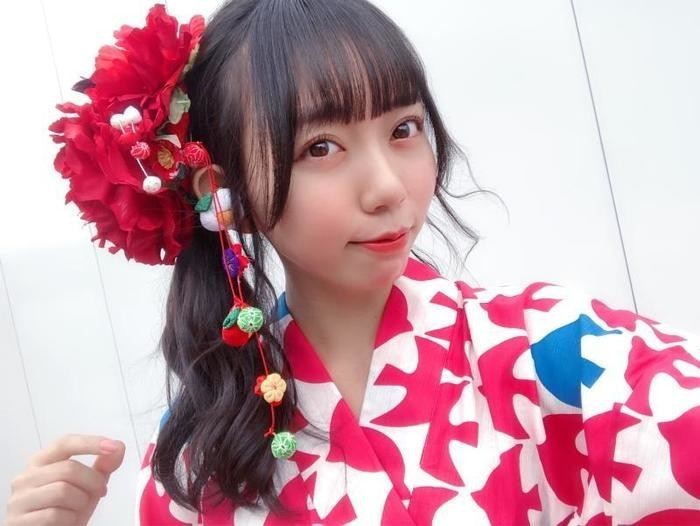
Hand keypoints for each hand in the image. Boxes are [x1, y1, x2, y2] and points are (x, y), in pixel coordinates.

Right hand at [5, 434, 124, 524]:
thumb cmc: (67, 510)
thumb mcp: (88, 486)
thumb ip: (102, 466)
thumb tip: (118, 447)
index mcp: (41, 462)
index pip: (64, 443)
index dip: (90, 443)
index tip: (113, 446)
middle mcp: (25, 478)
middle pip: (68, 469)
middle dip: (93, 482)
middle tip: (101, 492)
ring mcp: (19, 500)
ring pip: (62, 491)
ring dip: (80, 503)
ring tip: (78, 510)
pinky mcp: (18, 522)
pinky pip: (54, 515)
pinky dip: (69, 520)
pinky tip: (66, 522)